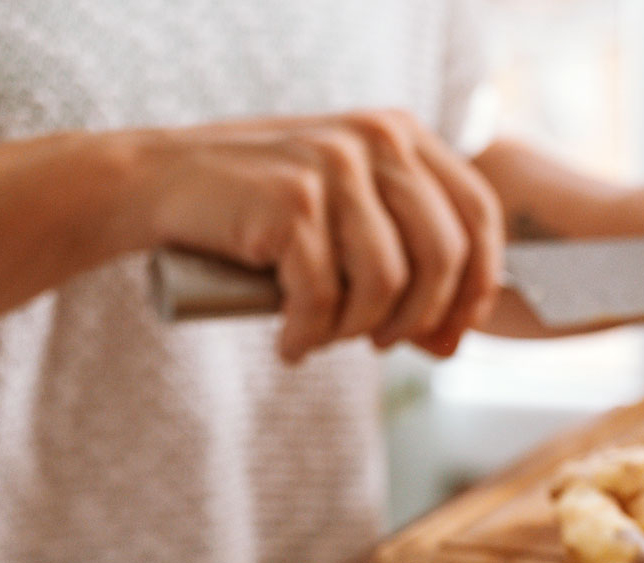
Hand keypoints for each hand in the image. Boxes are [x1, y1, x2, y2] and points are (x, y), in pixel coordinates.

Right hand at [133, 110, 503, 361]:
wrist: (164, 183)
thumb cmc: (263, 212)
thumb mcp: (347, 220)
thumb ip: (405, 259)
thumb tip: (454, 343)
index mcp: (403, 135)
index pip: (479, 214)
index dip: (478, 286)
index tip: (450, 334)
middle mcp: (376, 140)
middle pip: (444, 255)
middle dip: (420, 319)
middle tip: (379, 345)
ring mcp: (333, 166)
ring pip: (387, 283)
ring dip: (357, 331)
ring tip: (322, 338)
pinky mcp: (291, 201)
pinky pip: (325, 296)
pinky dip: (309, 336)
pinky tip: (290, 344)